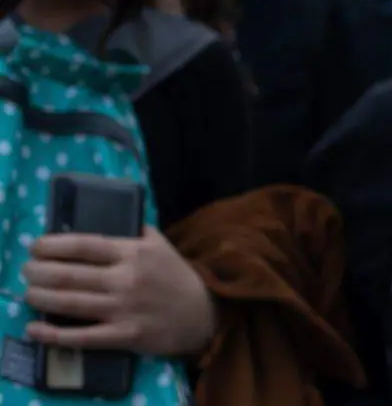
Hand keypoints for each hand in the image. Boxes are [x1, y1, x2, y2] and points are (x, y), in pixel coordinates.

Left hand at [25, 228, 216, 358]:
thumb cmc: (174, 274)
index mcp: (134, 252)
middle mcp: (127, 278)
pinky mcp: (124, 335)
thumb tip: (99, 218)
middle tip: (26, 271)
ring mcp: (124, 308)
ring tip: (27, 293)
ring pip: (71, 303)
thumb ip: (132, 231)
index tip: (35, 246)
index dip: (54, 245)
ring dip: (41, 298)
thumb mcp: (159, 244)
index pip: (85, 245)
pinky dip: (54, 335)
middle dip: (39, 272)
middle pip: (71, 274)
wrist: (201, 312)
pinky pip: (82, 336)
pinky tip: (35, 328)